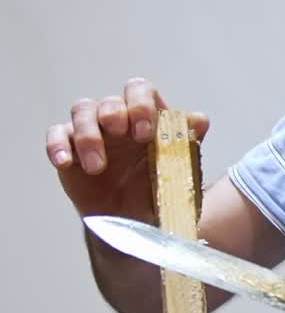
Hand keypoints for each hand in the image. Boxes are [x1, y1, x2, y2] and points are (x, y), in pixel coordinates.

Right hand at [46, 78, 208, 220]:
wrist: (135, 222)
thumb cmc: (159, 191)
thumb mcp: (180, 172)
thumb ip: (188, 144)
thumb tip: (200, 119)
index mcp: (146, 118)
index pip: (140, 90)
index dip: (140, 105)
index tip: (144, 132)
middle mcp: (119, 119)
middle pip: (109, 101)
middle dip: (114, 114)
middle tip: (120, 135)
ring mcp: (92, 131)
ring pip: (82, 111)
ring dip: (88, 135)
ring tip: (98, 166)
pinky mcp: (69, 147)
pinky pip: (57, 135)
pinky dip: (57, 146)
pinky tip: (65, 162)